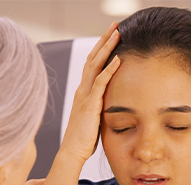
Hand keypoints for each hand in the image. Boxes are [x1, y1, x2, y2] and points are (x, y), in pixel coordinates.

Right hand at [59, 22, 121, 165]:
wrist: (72, 152)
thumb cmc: (83, 140)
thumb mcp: (93, 118)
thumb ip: (99, 107)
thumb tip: (110, 104)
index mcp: (83, 92)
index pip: (92, 64)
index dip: (101, 49)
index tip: (111, 37)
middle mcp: (82, 90)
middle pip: (92, 58)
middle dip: (104, 40)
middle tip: (115, 25)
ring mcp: (84, 96)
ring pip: (95, 65)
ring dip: (107, 48)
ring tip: (118, 33)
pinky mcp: (89, 105)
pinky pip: (100, 83)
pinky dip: (109, 69)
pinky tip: (118, 59)